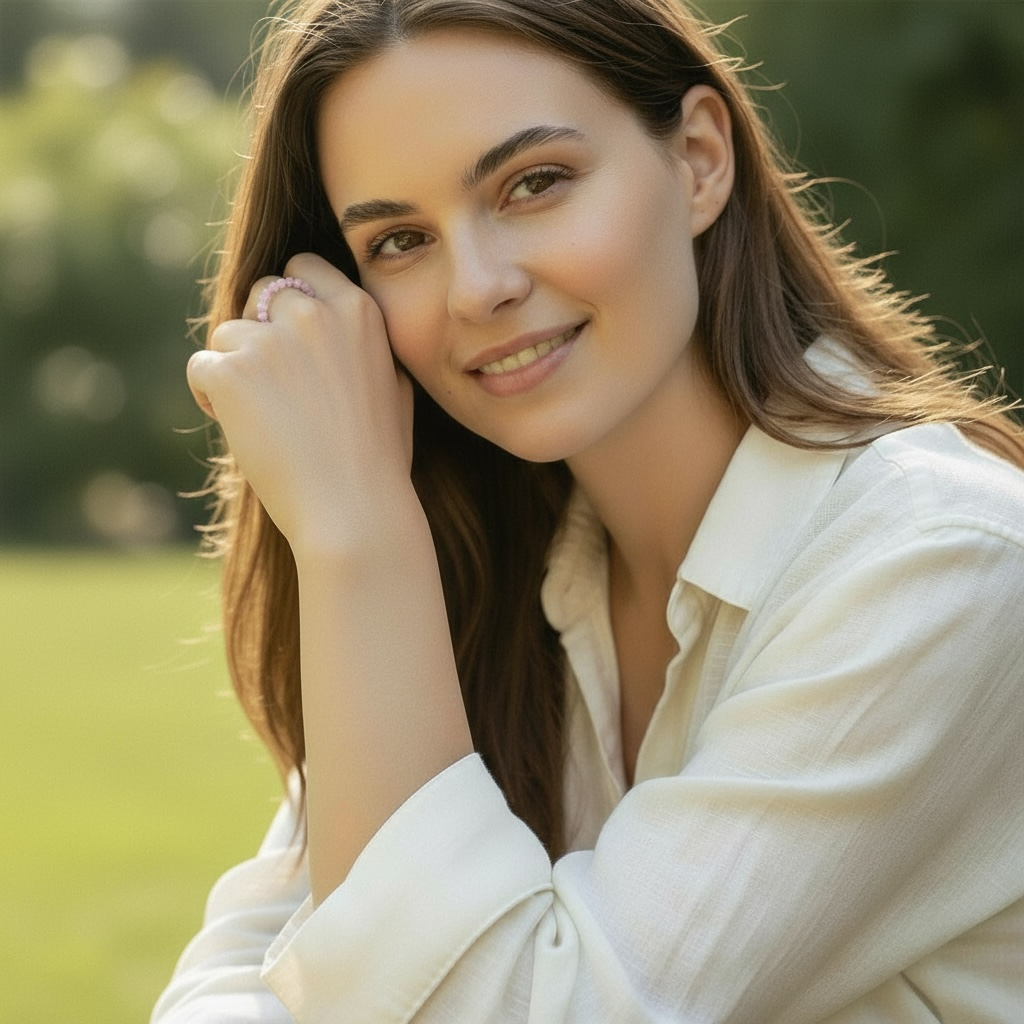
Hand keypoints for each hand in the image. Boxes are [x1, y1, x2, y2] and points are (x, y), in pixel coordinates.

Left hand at [187, 253, 417, 555]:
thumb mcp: (394, 388)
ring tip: (263, 418)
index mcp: (358, 311)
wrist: (355, 510)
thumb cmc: (379, 461)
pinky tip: (241, 428)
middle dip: (260, 329)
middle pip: (260, 292)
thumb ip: (365, 347)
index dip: (291, 301)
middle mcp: (313, 314)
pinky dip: (212, 397)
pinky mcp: (232, 372)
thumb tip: (340, 328)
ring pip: (228, 333)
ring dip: (236, 369)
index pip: (304, 268)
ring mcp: (270, 342)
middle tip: (273, 384)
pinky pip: (201, 368)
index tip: (292, 337)